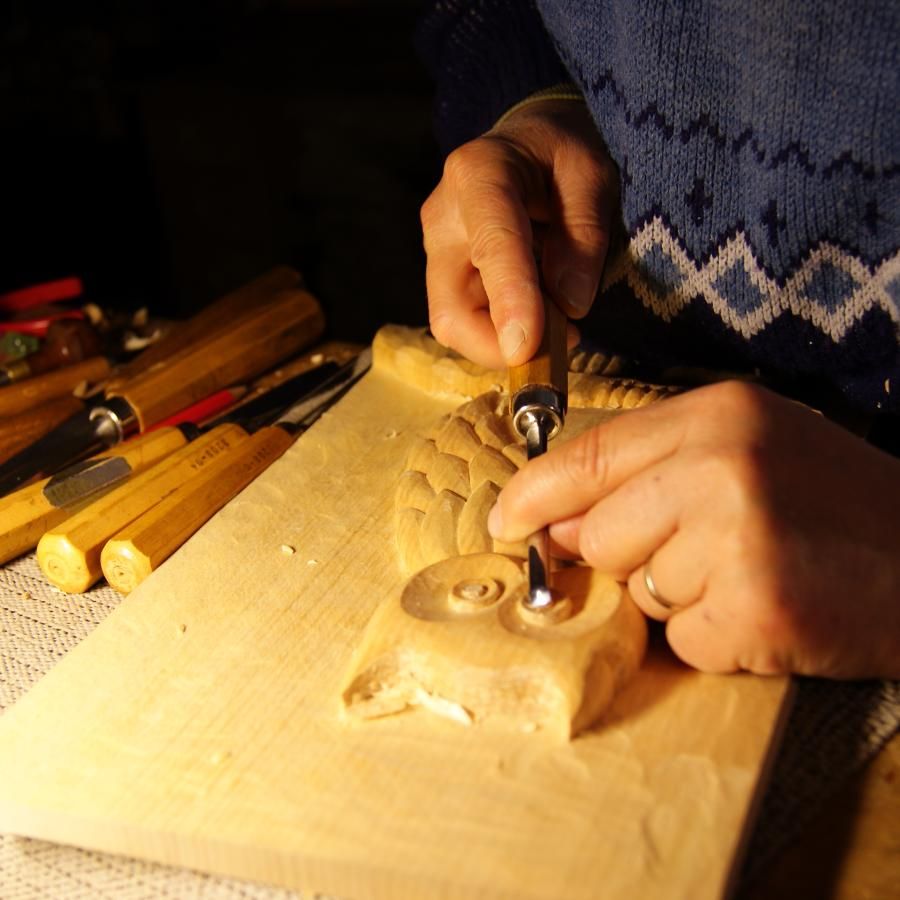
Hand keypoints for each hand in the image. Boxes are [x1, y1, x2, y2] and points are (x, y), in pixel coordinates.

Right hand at [420, 98, 617, 368]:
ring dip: (506, 342)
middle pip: (453, 308)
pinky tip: (537, 317)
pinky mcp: (443, 276)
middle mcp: (443, 217)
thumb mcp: (593, 176)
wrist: (527, 144)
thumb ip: (585, 234)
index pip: (492, 245)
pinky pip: (466, 322)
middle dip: (501, 344)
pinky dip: (502, 334)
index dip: (508, 300)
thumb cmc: (562, 154)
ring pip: (455, 325)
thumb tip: (571, 305)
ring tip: (558, 324)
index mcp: (480, 173)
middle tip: (566, 340)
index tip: (526, 347)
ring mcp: (438, 251)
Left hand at [487, 381, 899, 678]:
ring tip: (749, 574)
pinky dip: (715, 640)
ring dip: (681, 599)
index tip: (504, 521)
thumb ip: (652, 473)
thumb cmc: (833, 505)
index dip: (535, 495)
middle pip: (598, 534)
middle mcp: (720, 465)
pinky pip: (681, 641)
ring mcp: (736, 537)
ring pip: (636, 593)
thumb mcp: (747, 452)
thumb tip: (558, 524)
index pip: (588, 456)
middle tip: (705, 552)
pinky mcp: (753, 608)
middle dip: (632, 559)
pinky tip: (767, 611)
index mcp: (716, 415)